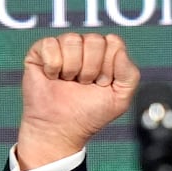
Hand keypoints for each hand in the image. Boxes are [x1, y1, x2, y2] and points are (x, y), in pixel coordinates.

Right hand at [17, 32, 139, 169]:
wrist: (61, 129)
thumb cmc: (90, 114)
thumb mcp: (120, 99)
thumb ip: (130, 75)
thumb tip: (119, 50)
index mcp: (104, 53)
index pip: (113, 43)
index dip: (109, 67)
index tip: (101, 84)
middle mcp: (84, 46)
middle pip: (94, 40)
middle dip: (91, 69)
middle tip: (83, 85)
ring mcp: (62, 46)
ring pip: (72, 40)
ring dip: (72, 69)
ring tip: (68, 82)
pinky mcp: (41, 50)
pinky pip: (50, 45)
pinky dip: (53, 67)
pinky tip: (52, 77)